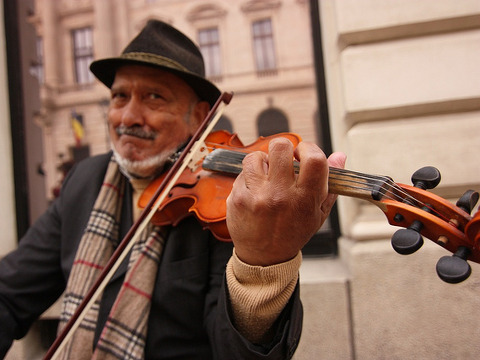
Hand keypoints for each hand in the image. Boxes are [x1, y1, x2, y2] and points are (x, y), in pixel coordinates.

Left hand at [226, 137, 345, 265]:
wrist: (265, 258)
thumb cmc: (293, 232)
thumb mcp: (318, 212)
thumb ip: (330, 183)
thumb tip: (339, 155)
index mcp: (305, 198)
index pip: (314, 159)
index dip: (309, 148)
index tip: (303, 153)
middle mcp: (280, 195)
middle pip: (281, 147)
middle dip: (284, 148)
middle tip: (284, 159)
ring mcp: (257, 196)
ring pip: (257, 156)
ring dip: (263, 161)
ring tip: (267, 174)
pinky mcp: (239, 198)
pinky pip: (243, 173)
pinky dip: (250, 176)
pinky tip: (256, 189)